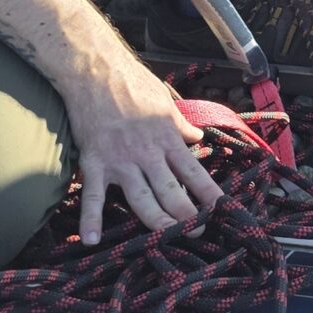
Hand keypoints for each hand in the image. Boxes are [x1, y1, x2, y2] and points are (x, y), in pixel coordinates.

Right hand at [64, 58, 224, 244]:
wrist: (96, 71)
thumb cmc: (133, 83)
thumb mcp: (165, 102)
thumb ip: (181, 125)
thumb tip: (197, 137)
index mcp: (167, 138)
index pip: (194, 172)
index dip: (209, 194)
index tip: (222, 211)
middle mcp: (147, 154)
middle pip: (171, 191)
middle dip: (186, 215)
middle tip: (198, 233)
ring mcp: (121, 161)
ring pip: (141, 199)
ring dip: (156, 221)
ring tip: (167, 239)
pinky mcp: (94, 163)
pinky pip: (93, 196)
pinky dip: (90, 219)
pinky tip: (92, 240)